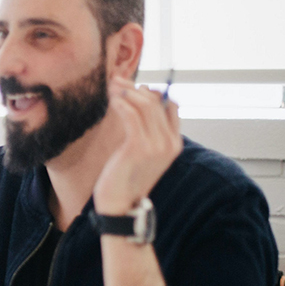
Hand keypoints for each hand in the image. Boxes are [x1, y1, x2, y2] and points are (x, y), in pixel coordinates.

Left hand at [94, 75, 182, 214]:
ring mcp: (156, 145)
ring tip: (110, 85)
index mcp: (174, 144)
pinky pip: (132, 115)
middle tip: (116, 80)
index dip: (152, 92)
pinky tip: (111, 99)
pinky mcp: (138, 147)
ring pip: (145, 105)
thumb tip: (139, 105)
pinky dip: (121, 103)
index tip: (133, 87)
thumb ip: (145, 133)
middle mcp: (169, 143)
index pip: (170, 106)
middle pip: (157, 102)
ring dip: (125, 91)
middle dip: (134, 87)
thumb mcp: (140, 154)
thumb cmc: (124, 178)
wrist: (119, 205)